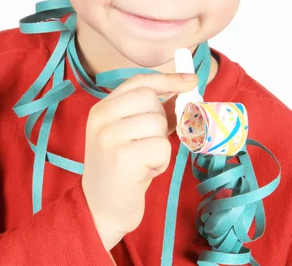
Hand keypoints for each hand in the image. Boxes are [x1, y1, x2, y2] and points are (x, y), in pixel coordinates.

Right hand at [81, 71, 197, 250]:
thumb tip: (183, 89)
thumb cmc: (121, 170)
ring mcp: (109, 137)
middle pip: (151, 100)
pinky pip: (162, 147)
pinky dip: (161, 162)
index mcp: (102, 108)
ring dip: (160, 145)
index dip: (168, 79)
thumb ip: (153, 111)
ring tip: (144, 160)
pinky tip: (145, 172)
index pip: (139, 81)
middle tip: (148, 143)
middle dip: (161, 121)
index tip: (191, 81)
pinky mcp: (123, 158)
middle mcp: (101, 118)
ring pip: (159, 124)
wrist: (100, 211)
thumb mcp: (130, 134)